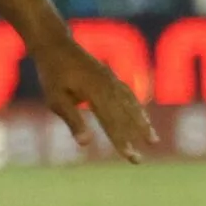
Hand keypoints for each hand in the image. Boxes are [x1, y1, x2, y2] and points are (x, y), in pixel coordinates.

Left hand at [33, 33, 156, 163]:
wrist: (56, 44)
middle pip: (125, 117)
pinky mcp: (111, 77)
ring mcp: (112, 80)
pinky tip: (142, 117)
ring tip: (153, 140)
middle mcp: (109, 86)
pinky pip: (129, 95)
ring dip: (142, 124)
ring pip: (132, 105)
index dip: (122, 142)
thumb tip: (85, 144)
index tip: (131, 158)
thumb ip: (73, 120)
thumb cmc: (53, 74)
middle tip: (139, 161)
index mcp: (96, 93)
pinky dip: (138, 108)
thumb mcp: (56, 99)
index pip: (112, 123)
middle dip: (135, 138)